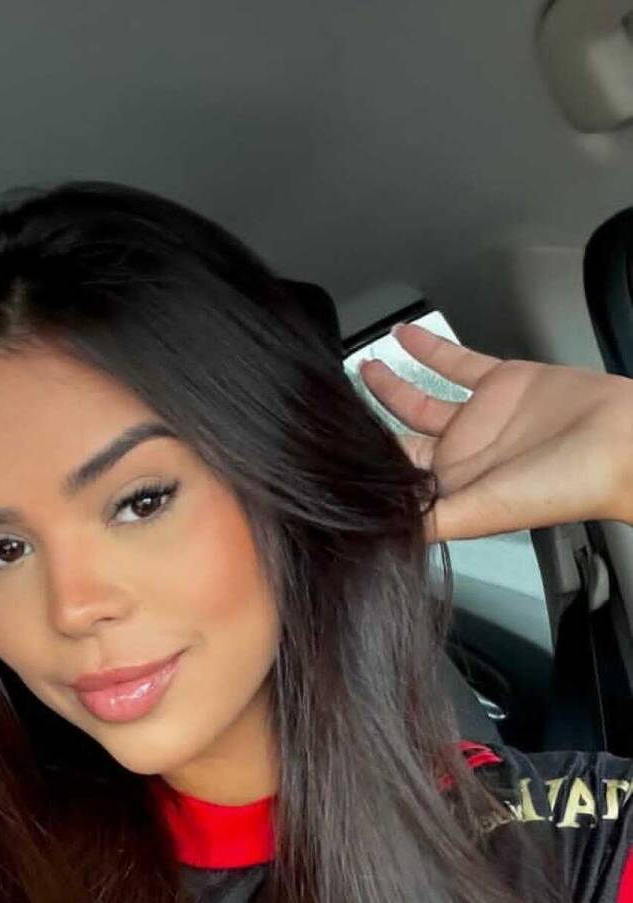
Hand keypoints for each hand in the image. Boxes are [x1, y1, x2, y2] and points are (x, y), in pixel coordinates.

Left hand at [358, 323, 632, 543]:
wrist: (623, 441)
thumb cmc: (566, 486)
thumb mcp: (484, 511)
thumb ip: (430, 520)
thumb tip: (380, 534)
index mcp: (455, 489)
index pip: (396, 481)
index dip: (365, 469)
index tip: (330, 456)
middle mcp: (463, 456)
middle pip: (401, 440)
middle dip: (369, 428)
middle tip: (334, 413)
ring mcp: (480, 418)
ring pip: (421, 400)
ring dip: (389, 385)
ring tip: (361, 370)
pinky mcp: (501, 382)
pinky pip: (455, 363)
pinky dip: (427, 348)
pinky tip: (402, 336)